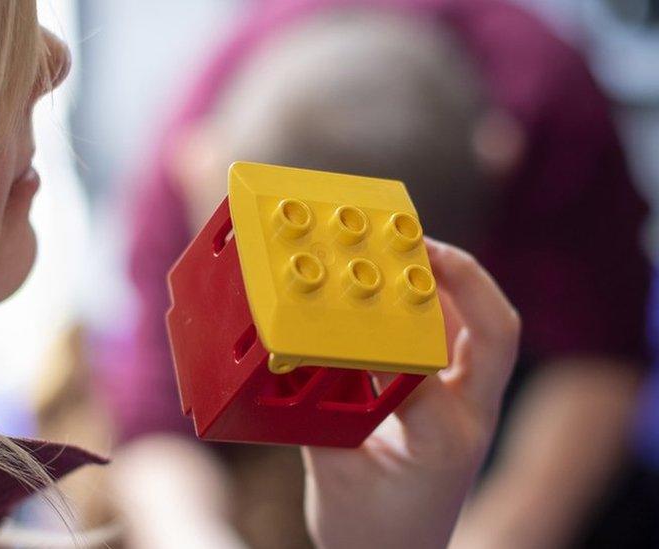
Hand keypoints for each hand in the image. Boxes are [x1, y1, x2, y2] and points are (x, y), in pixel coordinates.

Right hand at [302, 239, 520, 548]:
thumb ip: (317, 419)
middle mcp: (470, 419)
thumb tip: (290, 357)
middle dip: (456, 275)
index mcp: (443, 447)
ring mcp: (471, 407)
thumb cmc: (369, 527)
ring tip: (401, 245)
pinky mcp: (456, 398)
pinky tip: (392, 282)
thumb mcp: (335, 478)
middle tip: (405, 239)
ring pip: (482, 327)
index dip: (391, 341)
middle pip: (494, 331)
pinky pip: (458, 337)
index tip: (348, 311)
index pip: (429, 381)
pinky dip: (430, 301)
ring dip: (447, 280)